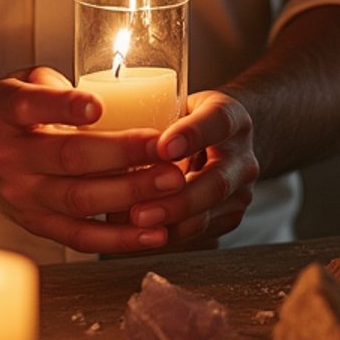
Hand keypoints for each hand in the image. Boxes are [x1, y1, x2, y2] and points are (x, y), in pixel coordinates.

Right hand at [0, 66, 187, 252]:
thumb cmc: (13, 112)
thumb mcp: (24, 82)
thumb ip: (60, 86)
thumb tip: (113, 96)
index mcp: (3, 110)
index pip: (30, 106)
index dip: (63, 105)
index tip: (96, 105)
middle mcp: (9, 155)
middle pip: (67, 157)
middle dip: (121, 152)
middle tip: (162, 147)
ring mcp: (21, 195)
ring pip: (79, 200)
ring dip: (129, 193)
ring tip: (170, 182)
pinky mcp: (36, 224)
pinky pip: (80, 237)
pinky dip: (119, 237)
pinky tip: (153, 232)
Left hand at [128, 90, 258, 247]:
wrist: (229, 140)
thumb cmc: (191, 118)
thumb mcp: (181, 102)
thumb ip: (154, 112)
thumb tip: (98, 130)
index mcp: (231, 118)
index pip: (217, 122)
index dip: (192, 135)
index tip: (164, 147)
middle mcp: (242, 157)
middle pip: (216, 182)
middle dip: (177, 199)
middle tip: (140, 210)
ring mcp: (240, 192)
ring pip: (208, 215)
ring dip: (171, 224)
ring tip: (137, 226)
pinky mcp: (229, 217)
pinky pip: (201, 234)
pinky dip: (170, 236)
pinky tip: (143, 236)